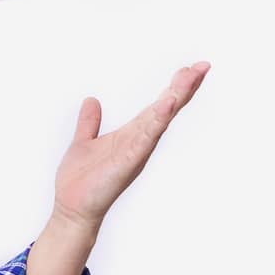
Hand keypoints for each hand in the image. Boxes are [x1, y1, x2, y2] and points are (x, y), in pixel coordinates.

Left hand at [52, 62, 210, 230]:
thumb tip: (91, 101)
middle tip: (202, 66)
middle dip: (183, 88)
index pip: (157, 107)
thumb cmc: (80, 181)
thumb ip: (89, 123)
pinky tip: (165, 106)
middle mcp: (137, 141)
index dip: (173, 88)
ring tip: (188, 78)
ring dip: (174, 99)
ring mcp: (135, 151)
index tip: (190, 67)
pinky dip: (156, 123)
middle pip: (165, 110)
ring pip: (159, 121)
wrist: (71, 208)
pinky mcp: (127, 162)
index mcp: (130, 134)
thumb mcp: (83, 142)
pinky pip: (145, 139)